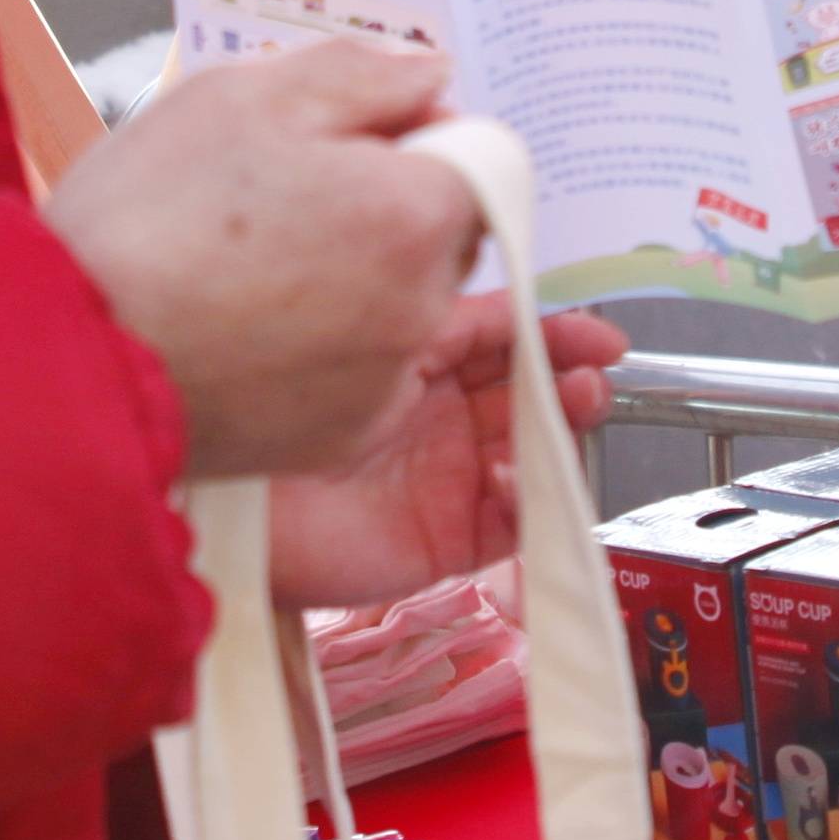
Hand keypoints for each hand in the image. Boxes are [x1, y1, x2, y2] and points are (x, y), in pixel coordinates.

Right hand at [44, 38, 482, 477]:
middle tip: (273, 202)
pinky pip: (359, 371)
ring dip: (350, 279)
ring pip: (398, 304)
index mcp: (414, 211)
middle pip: (440, 235)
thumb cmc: (149, 219)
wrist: (68, 360)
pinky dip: (321, 349)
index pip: (473, 156)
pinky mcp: (339, 438)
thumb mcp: (244, 95)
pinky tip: (241, 330)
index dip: (406, 137)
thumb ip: (361, 74)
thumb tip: (433, 75)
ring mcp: (383, 383)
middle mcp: (421, 306)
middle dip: (381, 209)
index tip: (330, 144)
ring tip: (243, 271)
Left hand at [271, 298, 629, 608]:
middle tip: (589, 379)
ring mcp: (450, 480)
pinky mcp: (449, 540)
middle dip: (569, 383)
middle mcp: (442, 420)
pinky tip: (516, 479)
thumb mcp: (381, 348)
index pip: (507, 341)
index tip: (601, 339)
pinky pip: (514, 523)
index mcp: (422, 364)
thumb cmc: (283, 414)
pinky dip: (532, 502)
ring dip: (562, 436)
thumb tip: (518, 299)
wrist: (237, 506)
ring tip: (572, 412)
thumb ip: (450, 323)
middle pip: (531, 397)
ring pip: (534, 456)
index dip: (557, 336)